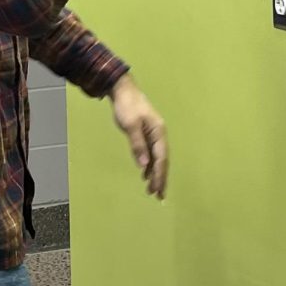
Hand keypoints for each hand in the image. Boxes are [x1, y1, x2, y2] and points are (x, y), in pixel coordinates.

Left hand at [109, 74, 167, 199]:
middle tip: (159, 196)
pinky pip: (150, 153)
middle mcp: (159, 134)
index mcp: (158, 132)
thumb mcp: (130, 126)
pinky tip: (145, 174)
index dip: (160, 175)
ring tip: (151, 189)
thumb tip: (144, 166)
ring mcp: (153, 134)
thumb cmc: (127, 106)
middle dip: (161, 178)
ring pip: (157, 158)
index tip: (157, 190)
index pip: (161, 158)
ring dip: (155, 173)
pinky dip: (149, 164)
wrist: (122, 89)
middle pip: (162, 160)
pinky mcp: (146, 133)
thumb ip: (138, 146)